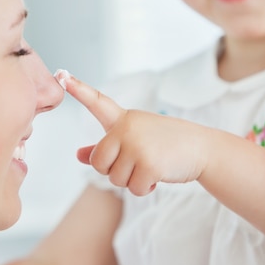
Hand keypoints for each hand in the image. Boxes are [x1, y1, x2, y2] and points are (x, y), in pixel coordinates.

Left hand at [64, 74, 207, 194]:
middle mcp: (127, 128)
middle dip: (114, 171)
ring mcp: (138, 145)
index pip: (98, 102)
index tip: (62, 75)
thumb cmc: (167, 144)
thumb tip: (78, 156)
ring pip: (115, 179)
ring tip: (151, 166)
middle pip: (99, 163)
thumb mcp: (136, 139)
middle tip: (137, 163)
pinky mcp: (149, 164)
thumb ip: (108, 148)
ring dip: (132, 181)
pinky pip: (133, 188)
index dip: (79, 90)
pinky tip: (158, 175)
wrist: (203, 148)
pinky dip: (144, 188)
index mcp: (123, 119)